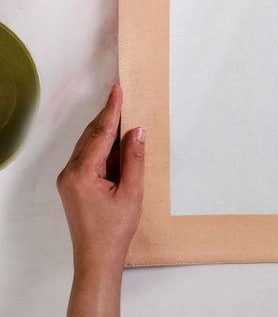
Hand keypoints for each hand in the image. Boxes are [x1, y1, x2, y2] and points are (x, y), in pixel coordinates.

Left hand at [57, 85, 144, 316]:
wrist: (98, 258)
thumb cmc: (114, 230)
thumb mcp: (132, 192)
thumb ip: (134, 158)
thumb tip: (137, 131)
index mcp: (82, 174)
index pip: (100, 133)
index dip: (111, 110)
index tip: (117, 90)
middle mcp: (70, 173)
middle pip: (91, 135)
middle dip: (108, 116)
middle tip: (123, 96)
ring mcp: (69, 179)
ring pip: (89, 144)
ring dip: (106, 130)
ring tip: (124, 114)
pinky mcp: (74, 184)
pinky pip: (89, 156)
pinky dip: (103, 145)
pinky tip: (118, 140)